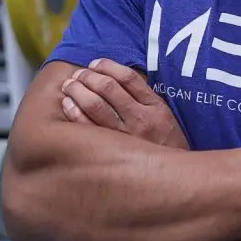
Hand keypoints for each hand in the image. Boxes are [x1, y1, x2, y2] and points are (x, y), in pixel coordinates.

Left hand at [61, 58, 188, 149]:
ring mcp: (125, 136)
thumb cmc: (165, 143)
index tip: (95, 64)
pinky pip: (88, 127)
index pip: (127, 77)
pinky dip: (74, 112)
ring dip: (78, 91)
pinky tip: (68, 105)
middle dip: (88, 76)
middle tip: (78, 75)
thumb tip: (115, 77)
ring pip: (95, 105)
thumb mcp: (163, 115)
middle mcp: (140, 119)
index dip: (107, 66)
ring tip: (69, 86)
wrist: (173, 176)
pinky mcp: (111, 151)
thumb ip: (144, 97)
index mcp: (154, 106)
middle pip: (108, 87)